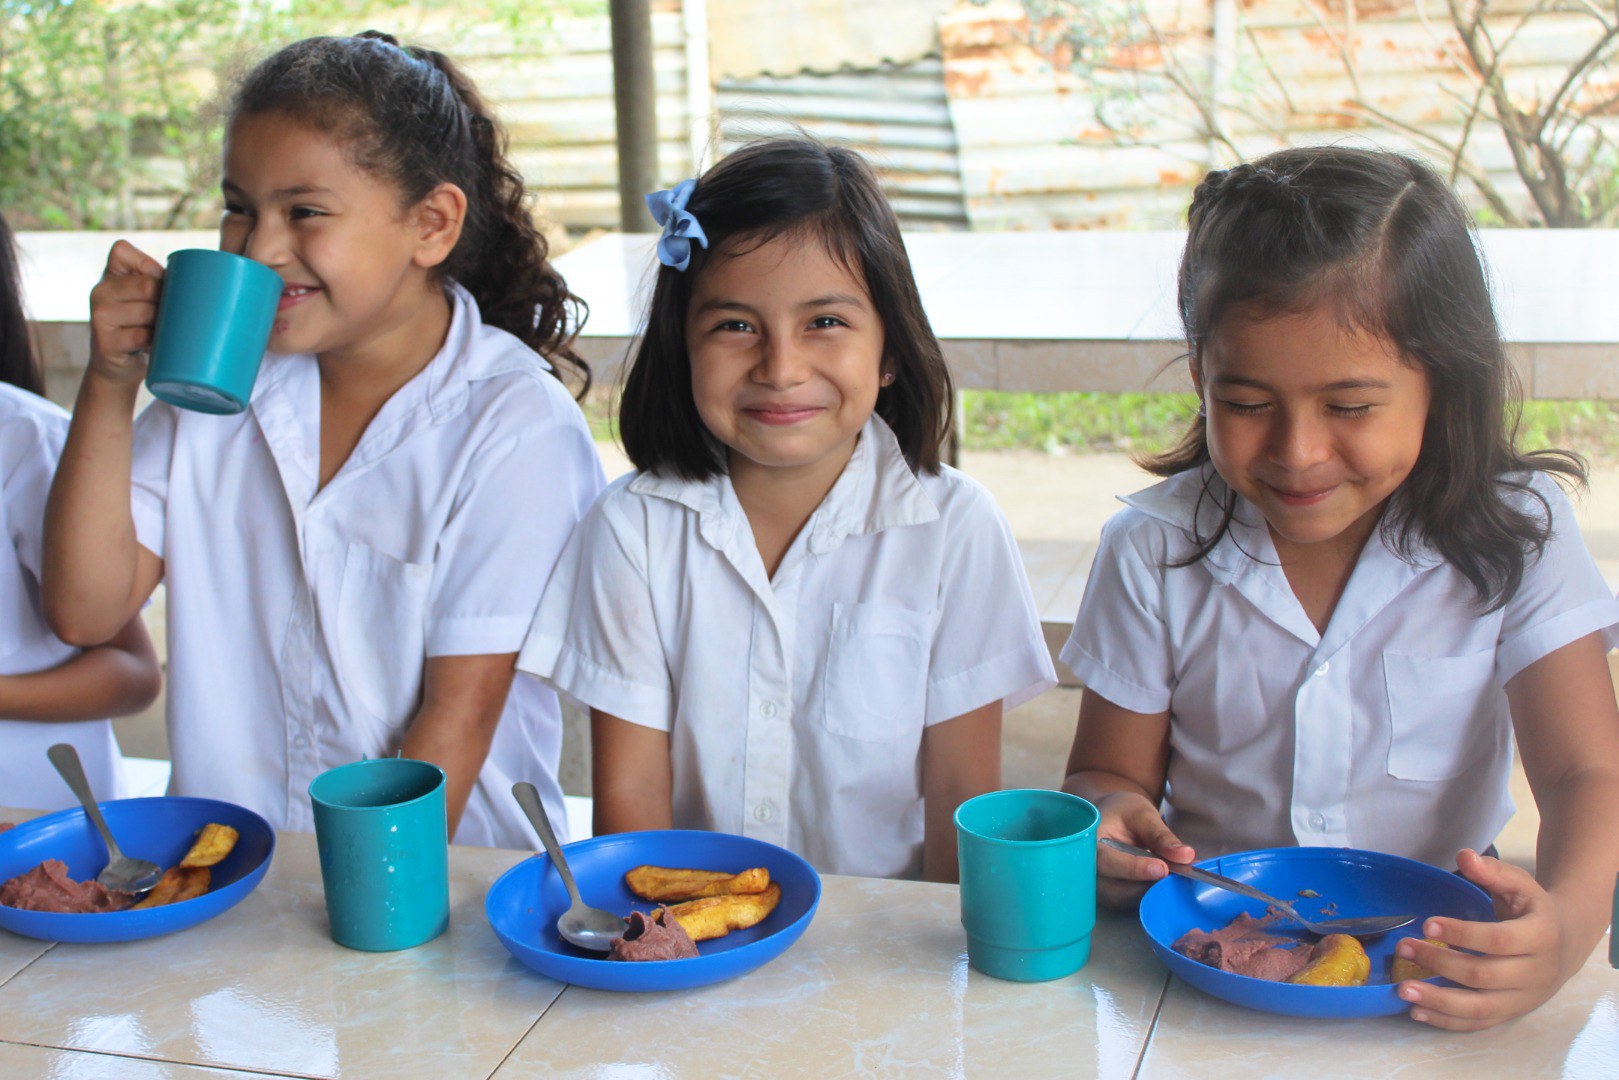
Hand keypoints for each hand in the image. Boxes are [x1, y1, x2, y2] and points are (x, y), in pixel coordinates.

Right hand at [88, 241, 163, 380]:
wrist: (120, 368)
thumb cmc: (144, 327)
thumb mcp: (147, 300)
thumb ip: (159, 283)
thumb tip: (203, 276)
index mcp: (110, 275)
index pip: (122, 250)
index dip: (149, 266)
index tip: (160, 284)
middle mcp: (100, 291)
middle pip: (147, 285)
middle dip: (166, 301)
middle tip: (171, 317)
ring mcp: (99, 316)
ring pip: (147, 311)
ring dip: (164, 324)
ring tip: (164, 333)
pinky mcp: (105, 342)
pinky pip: (142, 336)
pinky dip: (156, 342)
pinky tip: (157, 346)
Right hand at [1093, 790, 1195, 908]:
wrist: (1112, 819)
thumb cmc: (1123, 812)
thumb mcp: (1142, 815)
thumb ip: (1161, 835)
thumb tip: (1186, 857)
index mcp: (1088, 843)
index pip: (1107, 861)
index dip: (1134, 868)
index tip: (1163, 869)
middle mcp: (1088, 870)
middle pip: (1114, 889)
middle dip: (1148, 886)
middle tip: (1179, 876)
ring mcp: (1099, 887)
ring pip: (1125, 900)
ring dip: (1152, 893)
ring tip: (1178, 878)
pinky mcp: (1112, 896)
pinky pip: (1131, 903)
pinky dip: (1152, 895)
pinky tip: (1169, 883)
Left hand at [1395, 849, 1579, 1030]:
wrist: (1565, 943)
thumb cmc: (1533, 910)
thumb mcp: (1520, 884)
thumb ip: (1492, 872)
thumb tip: (1464, 856)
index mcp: (1540, 937)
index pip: (1499, 940)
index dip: (1462, 934)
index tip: (1427, 924)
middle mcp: (1535, 973)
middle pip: (1484, 975)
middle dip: (1440, 963)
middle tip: (1403, 948)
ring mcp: (1523, 998)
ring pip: (1480, 1008)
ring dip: (1438, 1001)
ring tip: (1402, 990)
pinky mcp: (1510, 1013)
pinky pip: (1478, 1023)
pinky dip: (1447, 1021)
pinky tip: (1417, 1011)